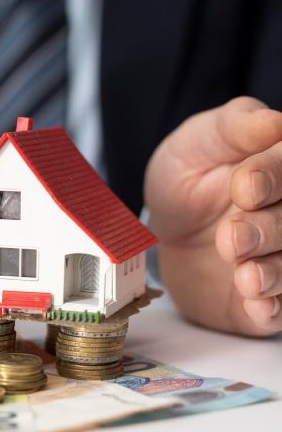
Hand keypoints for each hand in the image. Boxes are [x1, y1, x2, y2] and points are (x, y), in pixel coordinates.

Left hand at [145, 97, 281, 335]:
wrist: (162, 228)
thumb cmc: (186, 177)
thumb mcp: (196, 142)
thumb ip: (234, 127)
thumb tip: (276, 122)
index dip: (274, 176)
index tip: (243, 186)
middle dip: (268, 230)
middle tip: (231, 236)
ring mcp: (281, 257)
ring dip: (274, 273)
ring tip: (245, 275)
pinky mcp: (268, 298)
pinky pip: (281, 309)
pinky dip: (272, 309)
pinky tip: (257, 306)